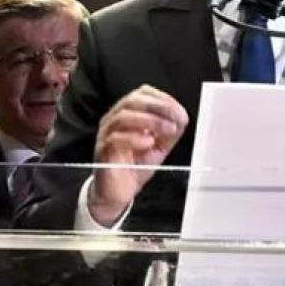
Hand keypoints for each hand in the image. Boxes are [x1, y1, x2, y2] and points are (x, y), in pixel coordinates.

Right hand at [88, 85, 188, 225]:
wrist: (118, 192)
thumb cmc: (136, 165)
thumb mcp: (160, 146)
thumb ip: (170, 132)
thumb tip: (181, 118)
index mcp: (128, 113)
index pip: (142, 93)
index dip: (163, 99)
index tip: (180, 112)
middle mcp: (114, 119)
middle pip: (132, 101)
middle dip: (159, 107)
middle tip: (177, 117)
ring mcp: (106, 134)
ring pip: (123, 117)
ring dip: (150, 121)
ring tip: (168, 130)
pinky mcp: (103, 151)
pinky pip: (115, 138)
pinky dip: (134, 138)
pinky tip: (149, 143)